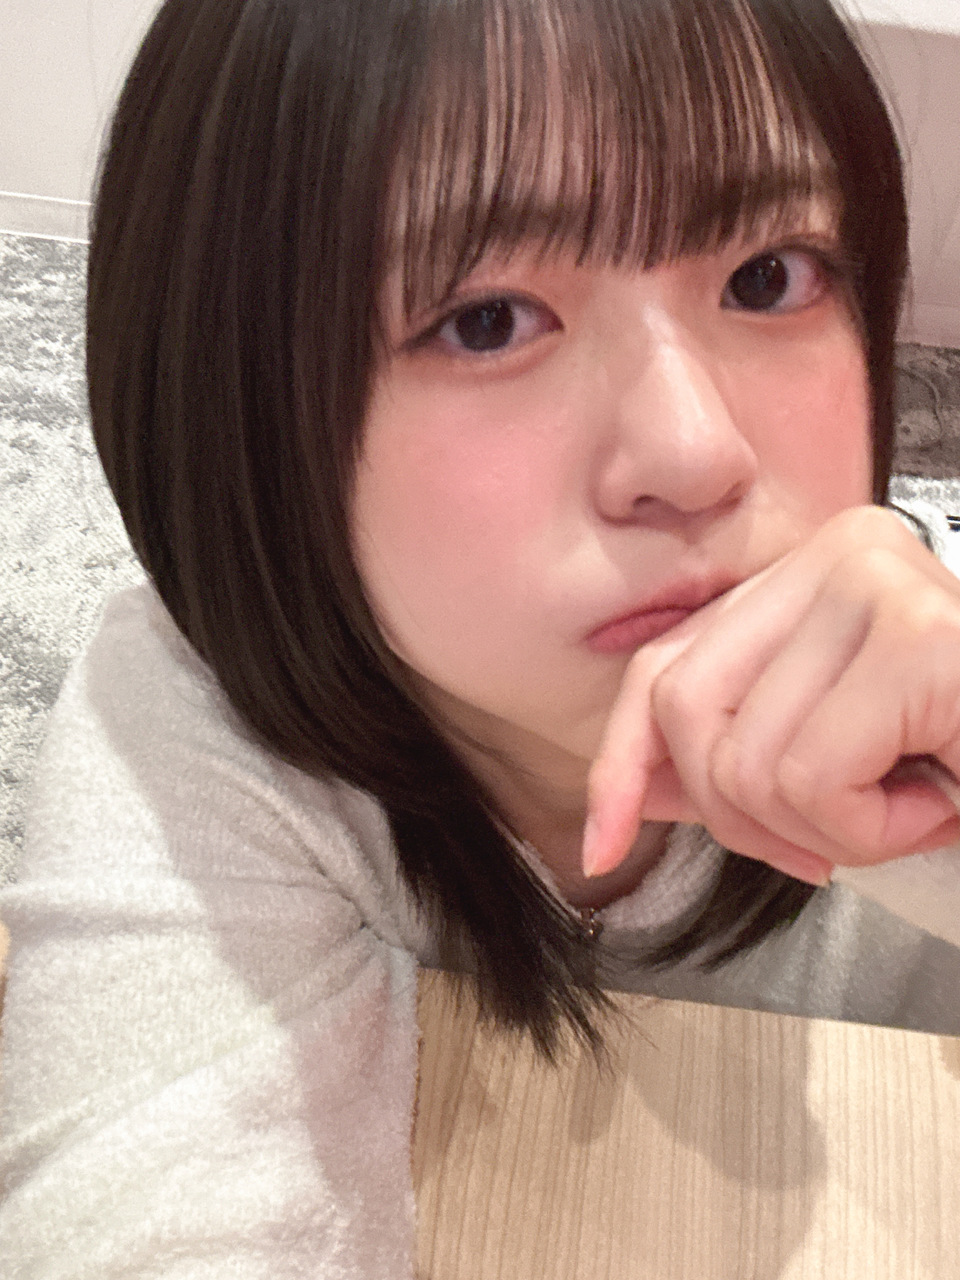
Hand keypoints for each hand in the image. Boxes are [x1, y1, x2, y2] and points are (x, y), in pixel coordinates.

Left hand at [583, 506, 959, 884]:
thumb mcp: (834, 754)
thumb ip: (734, 753)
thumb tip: (627, 793)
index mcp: (813, 572)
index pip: (667, 665)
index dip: (623, 760)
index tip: (603, 844)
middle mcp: (843, 551)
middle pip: (688, 710)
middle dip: (741, 817)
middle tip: (830, 840)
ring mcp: (882, 584)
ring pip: (744, 760)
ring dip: (824, 831)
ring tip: (905, 809)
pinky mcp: (920, 640)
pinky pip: (810, 777)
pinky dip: (866, 831)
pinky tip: (933, 806)